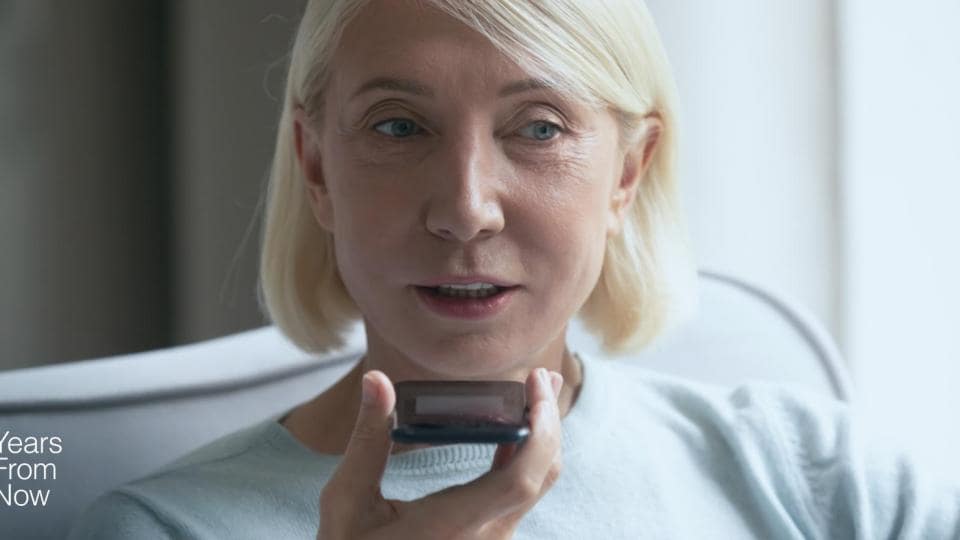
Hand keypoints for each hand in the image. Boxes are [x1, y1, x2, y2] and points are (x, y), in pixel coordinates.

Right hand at [316, 367, 564, 539]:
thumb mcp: (347, 500)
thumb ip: (368, 439)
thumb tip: (376, 380)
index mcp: (452, 525)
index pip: (520, 479)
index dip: (541, 429)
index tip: (535, 383)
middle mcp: (484, 538)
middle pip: (539, 475)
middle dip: (549, 420)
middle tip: (541, 376)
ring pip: (534, 485)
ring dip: (539, 436)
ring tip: (536, 394)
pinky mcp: (486, 539)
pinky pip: (518, 495)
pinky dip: (524, 457)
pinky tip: (515, 430)